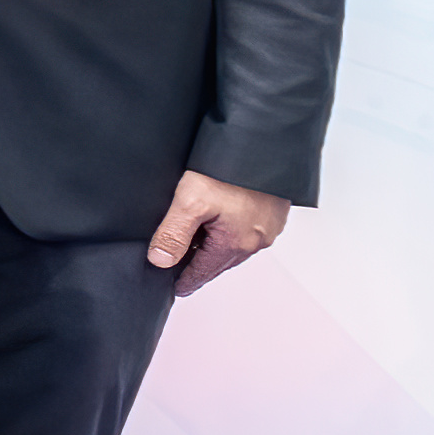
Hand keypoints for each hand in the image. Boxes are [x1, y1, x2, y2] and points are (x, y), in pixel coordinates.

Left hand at [147, 170, 289, 295]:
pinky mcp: (273, 211)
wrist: (263, 145)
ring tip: (195, 249)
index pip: (204, 271)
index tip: (176, 289)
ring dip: (216, 250)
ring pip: (235, 247)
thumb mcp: (190, 201)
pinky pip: (247, 231)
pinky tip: (219, 224)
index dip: (186, 281)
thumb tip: (160, 261)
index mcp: (236, 243)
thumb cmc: (229, 169)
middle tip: (181, 271)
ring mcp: (269, 226)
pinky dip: (230, 233)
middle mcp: (256, 239)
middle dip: (200, 267)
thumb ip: (173, 234)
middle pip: (220, 262)